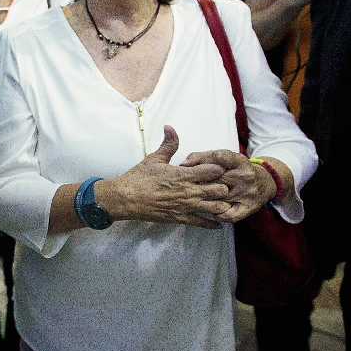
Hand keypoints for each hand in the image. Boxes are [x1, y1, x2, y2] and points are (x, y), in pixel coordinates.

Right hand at [99, 126, 229, 229]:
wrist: (125, 199)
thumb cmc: (139, 178)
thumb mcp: (154, 158)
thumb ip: (168, 144)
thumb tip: (170, 127)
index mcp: (182, 174)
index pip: (212, 170)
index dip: (220, 167)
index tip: (220, 166)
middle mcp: (187, 191)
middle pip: (219, 190)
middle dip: (224, 186)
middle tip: (225, 184)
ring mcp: (185, 206)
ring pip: (214, 208)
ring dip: (221, 204)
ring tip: (223, 200)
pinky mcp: (180, 218)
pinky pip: (202, 223)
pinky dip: (212, 224)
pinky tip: (219, 223)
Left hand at [181, 150, 276, 222]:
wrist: (263, 183)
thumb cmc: (234, 169)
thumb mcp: (221, 159)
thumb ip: (200, 158)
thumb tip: (183, 165)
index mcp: (238, 160)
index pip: (219, 157)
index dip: (203, 163)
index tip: (194, 167)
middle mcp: (245, 176)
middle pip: (216, 180)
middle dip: (202, 183)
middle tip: (193, 187)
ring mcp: (248, 193)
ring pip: (220, 198)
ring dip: (207, 200)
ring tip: (200, 199)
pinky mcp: (249, 208)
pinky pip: (229, 215)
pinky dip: (218, 214)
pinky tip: (212, 211)